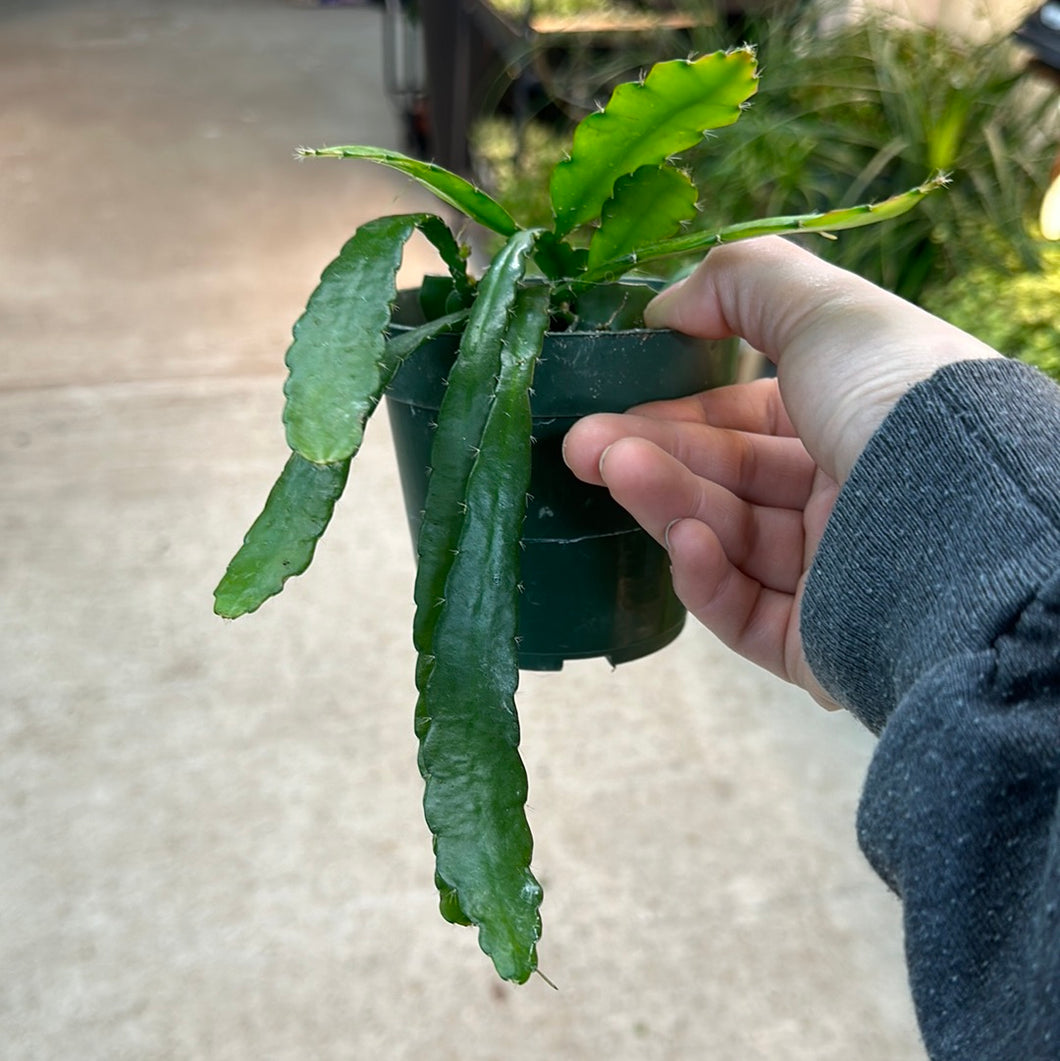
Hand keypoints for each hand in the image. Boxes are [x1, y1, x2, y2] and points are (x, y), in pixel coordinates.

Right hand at [563, 237, 999, 707]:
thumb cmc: (900, 401)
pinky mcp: (816, 647)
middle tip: (581, 446)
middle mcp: (846, 499)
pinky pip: (745, 613)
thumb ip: (742, 282)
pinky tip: (683, 538)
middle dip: (651, 455)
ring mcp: (832, 576)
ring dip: (664, 503)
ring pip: (725, 541)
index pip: (746, 421)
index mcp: (854, 424)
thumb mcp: (825, 309)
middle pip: (725, 481)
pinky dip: (704, 576)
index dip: (678, 410)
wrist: (970, 524)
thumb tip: (664, 305)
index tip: (611, 403)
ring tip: (611, 472)